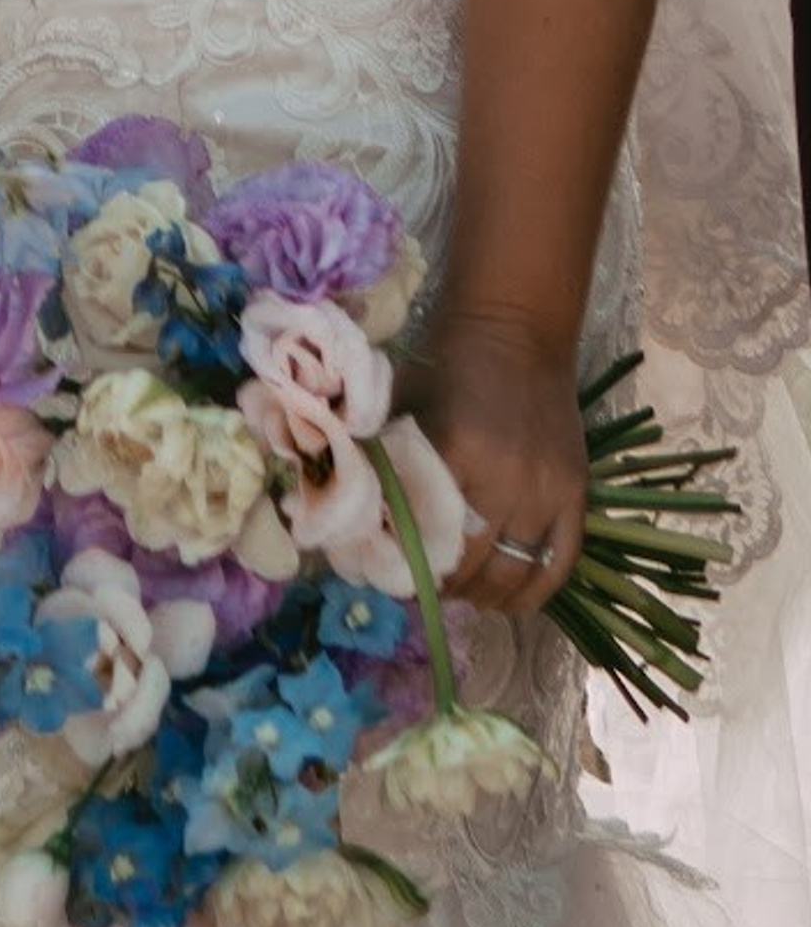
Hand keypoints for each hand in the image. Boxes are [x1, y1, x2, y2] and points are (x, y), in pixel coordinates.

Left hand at [408, 308, 588, 617]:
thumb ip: (380, 457)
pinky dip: (532, 592)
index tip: (387, 571)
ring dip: (483, 594)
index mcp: (459, 451)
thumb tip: (350, 514)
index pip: (428, 535)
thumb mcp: (401, 402)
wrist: (515, 327)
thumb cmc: (446, 361)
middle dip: (441, 584)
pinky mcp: (576, 495)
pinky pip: (559, 564)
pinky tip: (504, 599)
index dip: (406, 563)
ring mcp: (549, 492)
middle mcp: (510, 479)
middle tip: (418, 583)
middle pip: (472, 564)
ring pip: (515, 573)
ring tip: (458, 592)